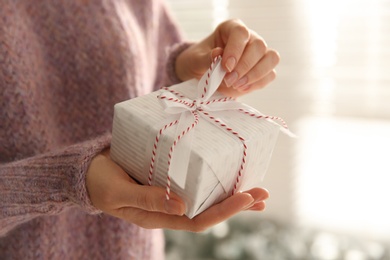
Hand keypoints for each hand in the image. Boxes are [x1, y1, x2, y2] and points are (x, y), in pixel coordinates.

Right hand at [86, 149, 269, 231]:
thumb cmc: (99, 182)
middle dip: (237, 204)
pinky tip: (228, 168)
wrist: (88, 171)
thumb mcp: (118, 192)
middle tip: (263, 194)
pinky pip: (196, 179)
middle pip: (210, 210)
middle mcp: (170, 206)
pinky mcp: (169, 176)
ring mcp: (171, 192)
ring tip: (257, 187)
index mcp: (159, 215)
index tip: (246, 198)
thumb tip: (181, 204)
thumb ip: (146, 199)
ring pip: (206, 196)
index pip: (199, 219)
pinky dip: (214, 176)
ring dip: (232, 192)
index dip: (224, 211)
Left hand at [175, 19, 279, 97]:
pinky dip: (257, 83)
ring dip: (255, 75)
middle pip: (259, 46)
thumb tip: (218, 54)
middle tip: (229, 80)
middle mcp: (249, 38)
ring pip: (271, 58)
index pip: (241, 33)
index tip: (226, 67)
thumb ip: (206, 58)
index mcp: (231, 28)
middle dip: (244, 66)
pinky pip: (270, 74)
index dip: (235, 49)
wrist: (204, 74)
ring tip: (236, 85)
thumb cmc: (200, 61)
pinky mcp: (263, 69)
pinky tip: (241, 88)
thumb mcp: (196, 60)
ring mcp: (259, 53)